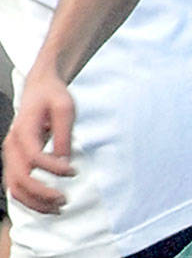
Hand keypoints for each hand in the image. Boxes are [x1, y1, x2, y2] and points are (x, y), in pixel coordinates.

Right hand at [3, 73, 76, 213]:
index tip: (74, 171)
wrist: (38, 89)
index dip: (53, 168)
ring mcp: (10, 156)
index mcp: (23, 131)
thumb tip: (64, 159)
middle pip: (19, 179)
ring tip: (58, 208)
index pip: (34, 157)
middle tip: (65, 199)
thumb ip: (64, 134)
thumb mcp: (65, 107)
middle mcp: (11, 146)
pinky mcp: (14, 162)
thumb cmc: (52, 96)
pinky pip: (16, 187)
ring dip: (34, 202)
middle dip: (41, 194)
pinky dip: (30, 199)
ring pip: (14, 188)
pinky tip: (48, 205)